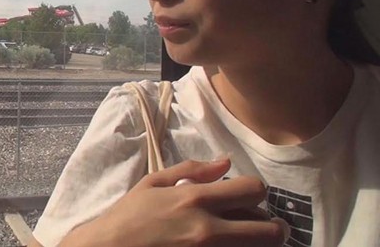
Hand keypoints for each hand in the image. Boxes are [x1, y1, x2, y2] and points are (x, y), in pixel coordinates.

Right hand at [58, 159, 289, 246]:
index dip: (257, 191)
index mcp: (195, 199)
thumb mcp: (152, 183)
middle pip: (270, 230)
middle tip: (262, 226)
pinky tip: (230, 246)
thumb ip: (191, 170)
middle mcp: (208, 228)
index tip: (247, 196)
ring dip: (258, 243)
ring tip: (247, 238)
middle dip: (273, 227)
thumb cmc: (127, 217)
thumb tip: (225, 162)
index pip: (253, 190)